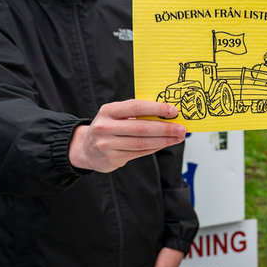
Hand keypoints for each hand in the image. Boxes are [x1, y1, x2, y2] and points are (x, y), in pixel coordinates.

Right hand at [68, 99, 186, 172]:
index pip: (136, 107)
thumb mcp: (116, 114)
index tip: (174, 111)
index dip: (157, 108)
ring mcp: (107, 145)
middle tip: (182, 129)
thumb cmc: (108, 126)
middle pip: (141, 128)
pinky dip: (155, 148)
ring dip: (164, 141)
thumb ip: (137, 112)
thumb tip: (167, 113)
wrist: (85, 148)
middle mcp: (105, 127)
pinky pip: (139, 153)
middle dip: (165, 128)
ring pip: (142, 143)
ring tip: (178, 138)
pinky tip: (165, 144)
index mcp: (108, 110)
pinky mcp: (111, 159)